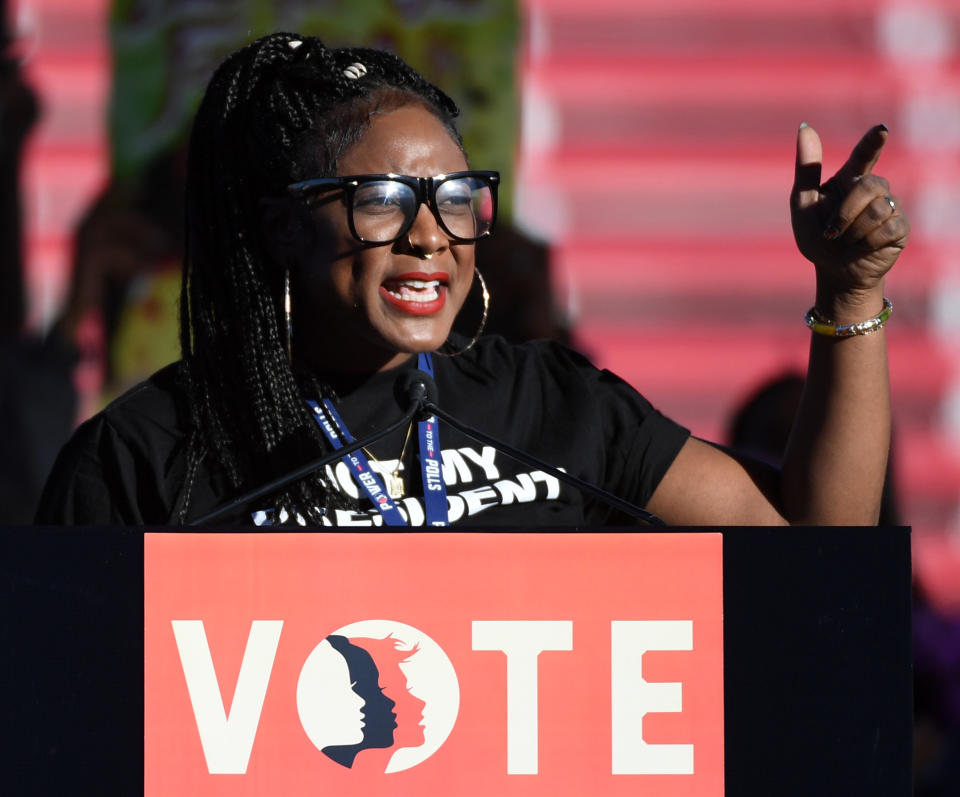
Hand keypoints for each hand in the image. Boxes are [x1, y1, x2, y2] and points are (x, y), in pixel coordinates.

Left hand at [790, 124, 909, 314]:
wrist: (833, 272)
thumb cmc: (817, 237)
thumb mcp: (803, 205)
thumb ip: (806, 169)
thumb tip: (805, 127)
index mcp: (849, 180)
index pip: (865, 155)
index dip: (873, 142)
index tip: (881, 130)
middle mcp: (873, 190)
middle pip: (870, 185)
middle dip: (847, 211)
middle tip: (833, 231)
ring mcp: (889, 207)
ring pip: (878, 208)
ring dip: (854, 230)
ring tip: (847, 241)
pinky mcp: (900, 228)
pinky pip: (887, 228)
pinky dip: (868, 242)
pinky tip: (864, 247)